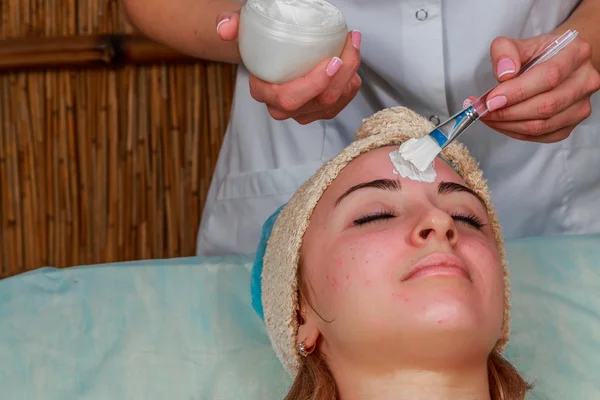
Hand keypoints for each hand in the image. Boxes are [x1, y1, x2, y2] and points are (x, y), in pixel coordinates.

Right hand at [216, 12, 361, 124]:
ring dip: (350, 76)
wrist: (270, 50)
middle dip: (342, 76)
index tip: (332, 60)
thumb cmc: (259, 40)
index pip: (289, 98)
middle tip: (349, 47)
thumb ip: (233, 24)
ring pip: (334, 104)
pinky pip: (342, 103)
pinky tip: (352, 63)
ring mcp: (303, 112)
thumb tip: (225, 28)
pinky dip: (351, 84)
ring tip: (352, 46)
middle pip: (319, 102)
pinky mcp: (319, 111)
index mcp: (264, 93)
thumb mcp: (245, 28)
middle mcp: (282, 109)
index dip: (314, 84)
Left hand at [465, 32, 599, 142]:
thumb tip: (504, 73)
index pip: (549, 77)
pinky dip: (516, 132)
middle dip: (508, 112)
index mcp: (576, 53)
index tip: (491, 99)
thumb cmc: (540, 54)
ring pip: (542, 125)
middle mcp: (585, 81)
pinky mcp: (571, 124)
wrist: (559, 63)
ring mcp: (581, 106)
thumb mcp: (521, 43)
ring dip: (508, 125)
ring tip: (487, 116)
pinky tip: (500, 123)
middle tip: (483, 111)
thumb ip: (506, 51)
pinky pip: (542, 136)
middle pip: (546, 106)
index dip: (517, 91)